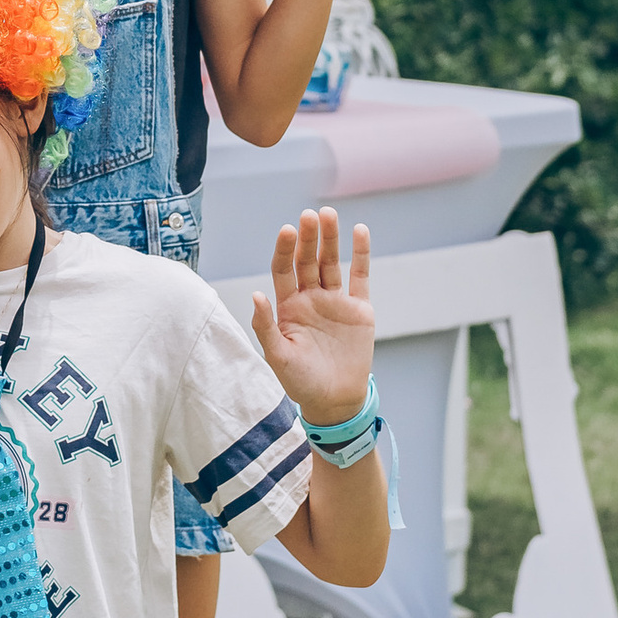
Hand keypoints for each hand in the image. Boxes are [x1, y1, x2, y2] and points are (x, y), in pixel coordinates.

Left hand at [251, 206, 374, 427]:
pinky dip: (361, 254)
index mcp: (288, 307)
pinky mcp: (359, 309)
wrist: (335, 401)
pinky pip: (360, 275)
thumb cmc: (301, 382)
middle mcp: (310, 298)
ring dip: (331, 239)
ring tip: (329, 215)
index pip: (284, 270)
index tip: (287, 230)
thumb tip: (255, 295)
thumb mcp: (278, 357)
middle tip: (310, 215)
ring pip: (332, 262)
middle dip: (309, 238)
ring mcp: (335, 301)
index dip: (285, 250)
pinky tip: (360, 231)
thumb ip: (266, 326)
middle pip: (308, 260)